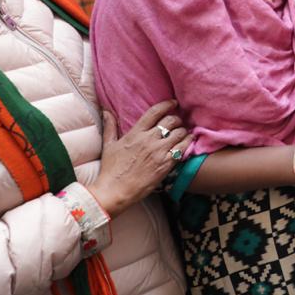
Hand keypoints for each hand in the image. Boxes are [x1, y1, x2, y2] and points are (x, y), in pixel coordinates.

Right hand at [88, 101, 191, 217]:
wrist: (115, 191)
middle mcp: (149, 140)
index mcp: (136, 133)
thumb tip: (106, 110)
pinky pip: (183, 148)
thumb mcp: (108, 145)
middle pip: (171, 121)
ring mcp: (159, 152)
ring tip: (183, 133)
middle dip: (176, 119)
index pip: (155, 112)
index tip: (173, 103)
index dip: (167, 104)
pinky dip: (188, 143)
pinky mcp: (166, 164)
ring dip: (183, 131)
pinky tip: (188, 142)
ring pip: (180, 133)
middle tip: (177, 122)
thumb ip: (110, 127)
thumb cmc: (111, 170)